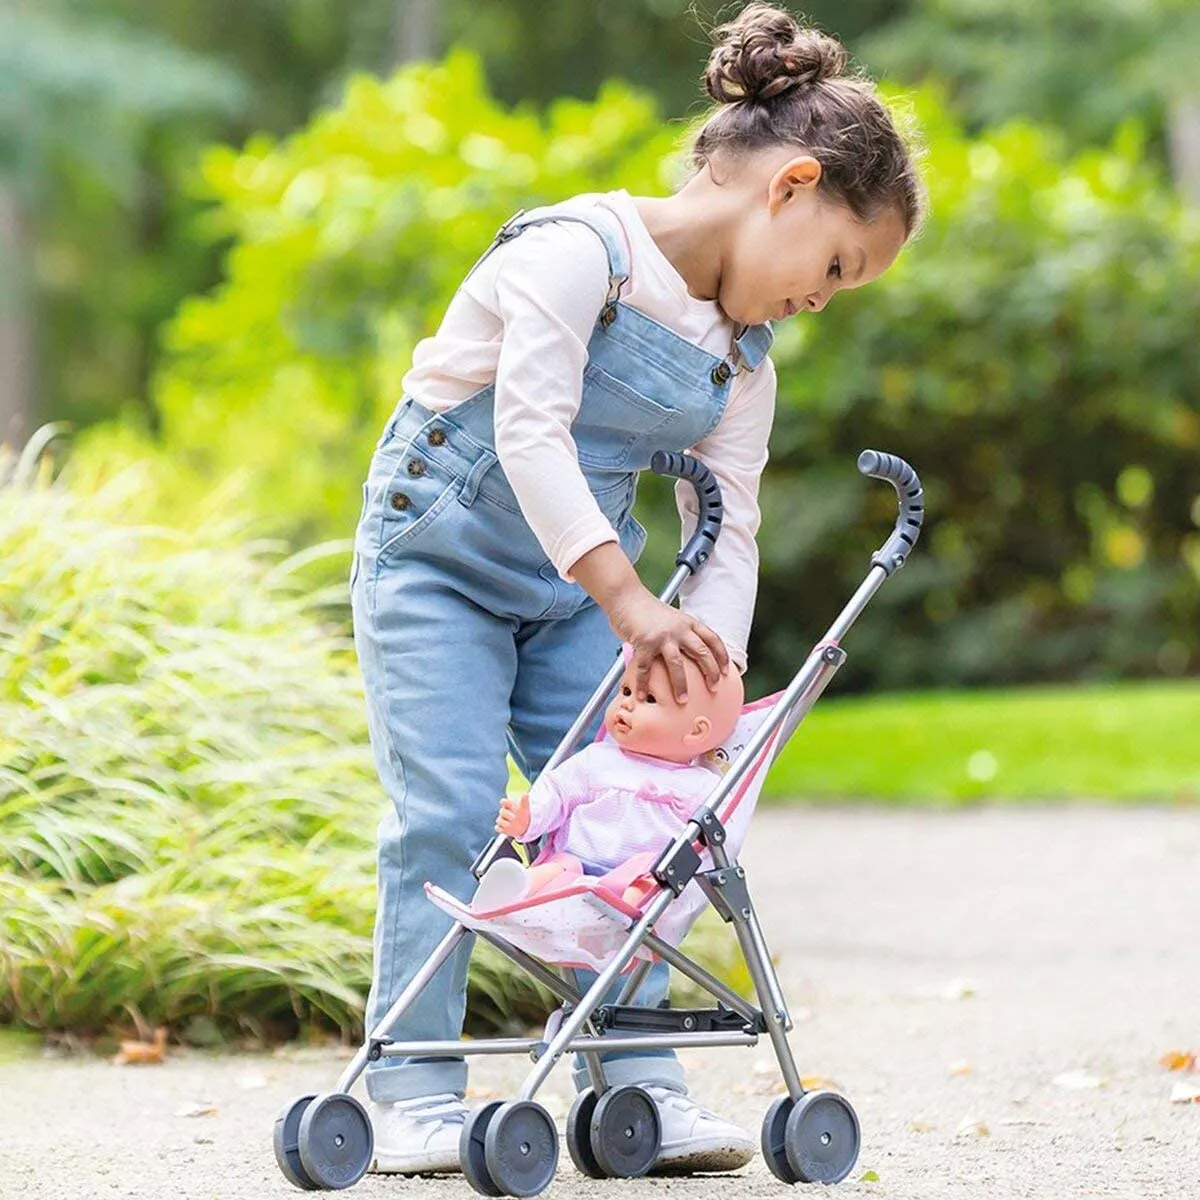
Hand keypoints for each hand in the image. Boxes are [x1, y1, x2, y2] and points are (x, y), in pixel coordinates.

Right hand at [496, 793, 530, 838]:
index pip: (503, 801)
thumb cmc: (523, 814)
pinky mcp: (501, 828)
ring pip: (499, 820)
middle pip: (501, 811)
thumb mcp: (525, 807)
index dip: (505, 802)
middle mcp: (504, 812)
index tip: (511, 805)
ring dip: (506, 823)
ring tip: (513, 824)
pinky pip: (497, 828)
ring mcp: (502, 820)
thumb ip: (524, 800)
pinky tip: (509, 829)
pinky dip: (502, 829)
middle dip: (508, 814)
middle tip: (514, 817)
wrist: (524, 826)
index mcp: (508, 805)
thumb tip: (525, 794)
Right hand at [608, 586, 728, 704]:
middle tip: (713, 688)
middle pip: (701, 653)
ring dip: (681, 684)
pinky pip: (645, 668)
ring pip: (677, 664)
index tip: (726, 671)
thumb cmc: (646, 609)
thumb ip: (680, 633)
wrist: (625, 597)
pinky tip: (644, 696)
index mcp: (688, 622)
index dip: (722, 656)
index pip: (712, 639)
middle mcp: (679, 629)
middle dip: (710, 673)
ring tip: (682, 700)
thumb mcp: (671, 618)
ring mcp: (662, 636)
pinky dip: (644, 684)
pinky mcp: (644, 642)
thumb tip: (686, 654)